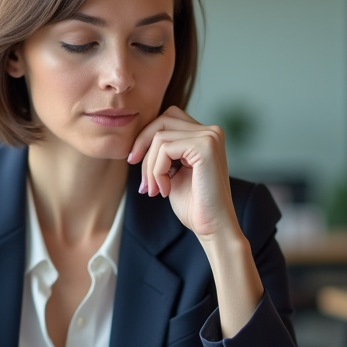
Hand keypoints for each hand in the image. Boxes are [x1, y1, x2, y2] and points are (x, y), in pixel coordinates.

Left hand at [127, 106, 239, 240]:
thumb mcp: (172, 172)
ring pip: (160, 137)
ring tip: (154, 190)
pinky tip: (165, 190)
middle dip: (142, 146)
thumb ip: (161, 153)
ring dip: (150, 167)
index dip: (146, 137)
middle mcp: (211, 131)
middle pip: (162, 121)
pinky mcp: (205, 147)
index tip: (134, 161)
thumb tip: (136, 142)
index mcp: (205, 135)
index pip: (167, 119)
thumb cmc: (193, 205)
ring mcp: (210, 137)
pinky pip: (165, 149)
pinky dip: (157, 171)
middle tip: (141, 176)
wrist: (211, 226)